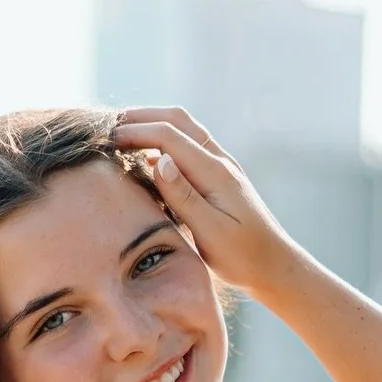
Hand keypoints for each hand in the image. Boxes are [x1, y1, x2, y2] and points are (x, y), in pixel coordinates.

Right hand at [111, 107, 292, 297]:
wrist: (274, 265)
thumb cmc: (242, 256)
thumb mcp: (210, 231)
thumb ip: (184, 196)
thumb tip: (160, 160)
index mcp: (215, 172)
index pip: (169, 136)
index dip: (136, 132)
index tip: (107, 139)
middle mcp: (220, 161)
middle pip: (178, 120)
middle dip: (142, 117)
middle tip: (109, 126)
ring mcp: (221, 166)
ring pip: (184, 128)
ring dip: (153, 124)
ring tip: (122, 133)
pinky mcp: (218, 177)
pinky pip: (188, 146)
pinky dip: (163, 141)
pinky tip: (145, 156)